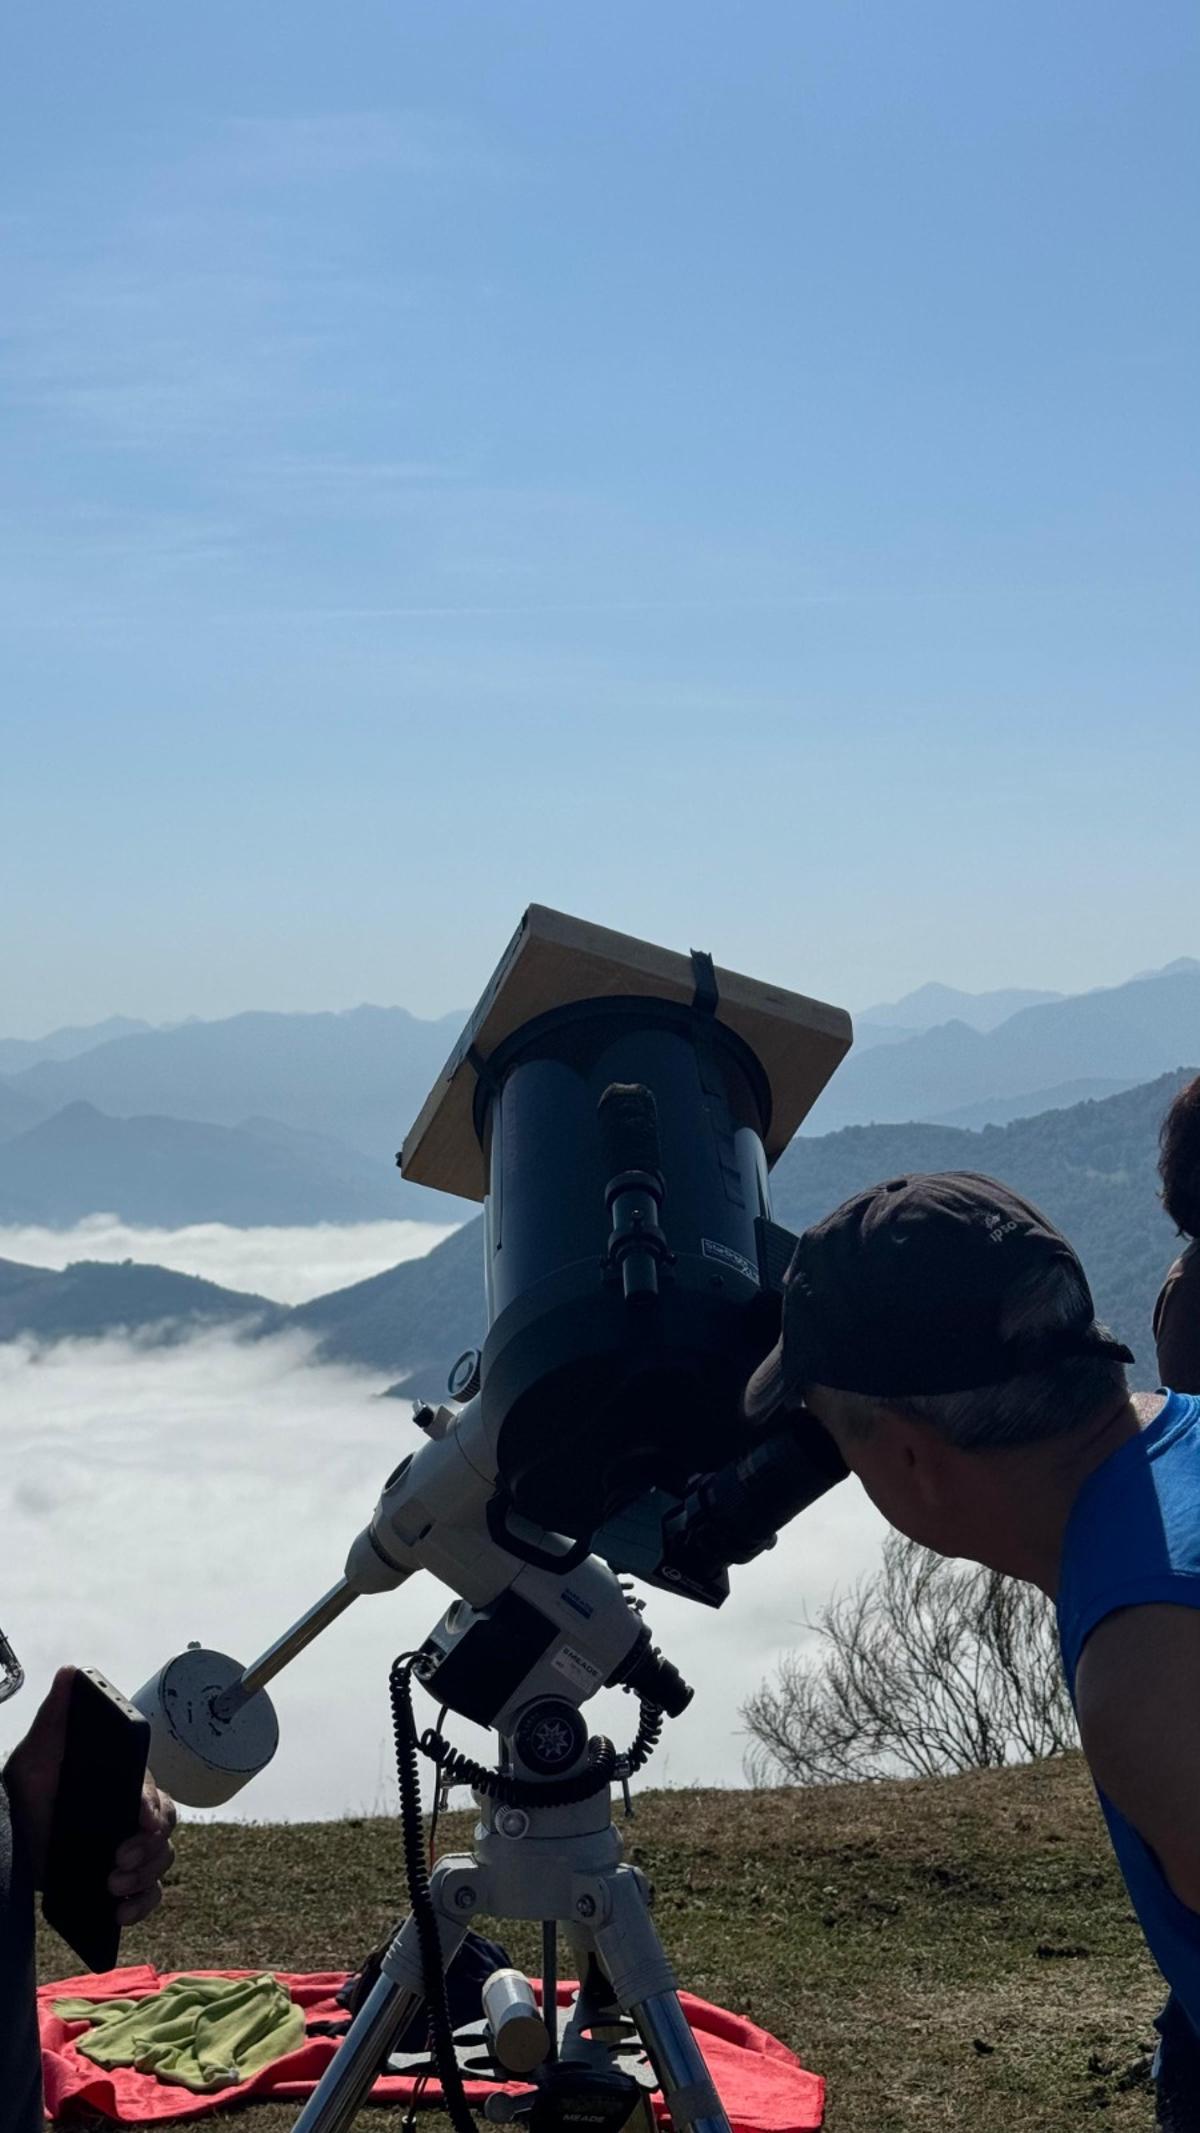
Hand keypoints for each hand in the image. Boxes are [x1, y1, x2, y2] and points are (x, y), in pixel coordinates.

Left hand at [4, 1666, 176, 1921]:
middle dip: (148, 1851)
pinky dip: (140, 1907)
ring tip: (111, 1886)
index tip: (139, 1821)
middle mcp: (134, 1818)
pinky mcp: (118, 1882)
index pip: (154, 1795)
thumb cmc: (28, 1789)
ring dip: (143, 1879)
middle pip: (165, 1834)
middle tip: (116, 1864)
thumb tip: (72, 1672)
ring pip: (160, 1864)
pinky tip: (118, 1915)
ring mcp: (128, 1850)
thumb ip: (58, 1715)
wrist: (10, 1834)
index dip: (151, 1809)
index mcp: (126, 1784)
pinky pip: (146, 1897)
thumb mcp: (39, 1751)